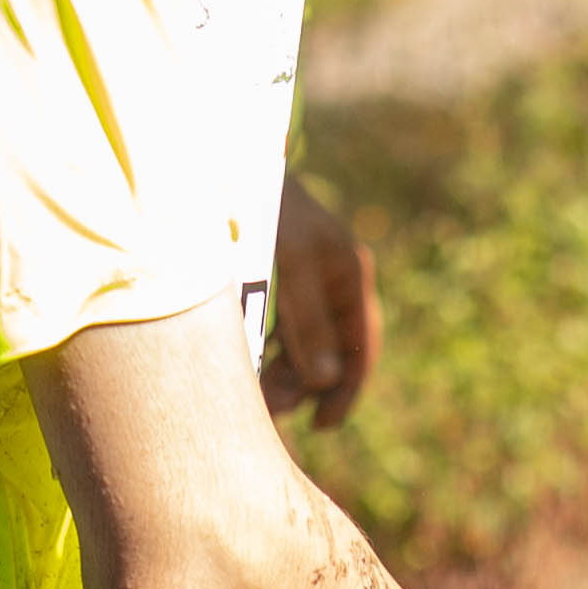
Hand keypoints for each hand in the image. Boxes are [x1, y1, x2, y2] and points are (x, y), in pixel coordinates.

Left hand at [263, 177, 379, 430]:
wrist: (225, 162)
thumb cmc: (262, 209)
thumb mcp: (290, 267)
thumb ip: (309, 324)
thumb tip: (327, 380)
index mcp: (349, 273)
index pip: (361, 346)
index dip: (346, 390)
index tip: (322, 426)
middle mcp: (333, 279)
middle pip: (329, 349)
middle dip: (303, 386)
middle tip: (267, 413)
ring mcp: (305, 278)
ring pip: (301, 342)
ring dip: (281, 370)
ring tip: (250, 394)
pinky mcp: (276, 275)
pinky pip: (279, 325)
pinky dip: (266, 347)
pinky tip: (243, 364)